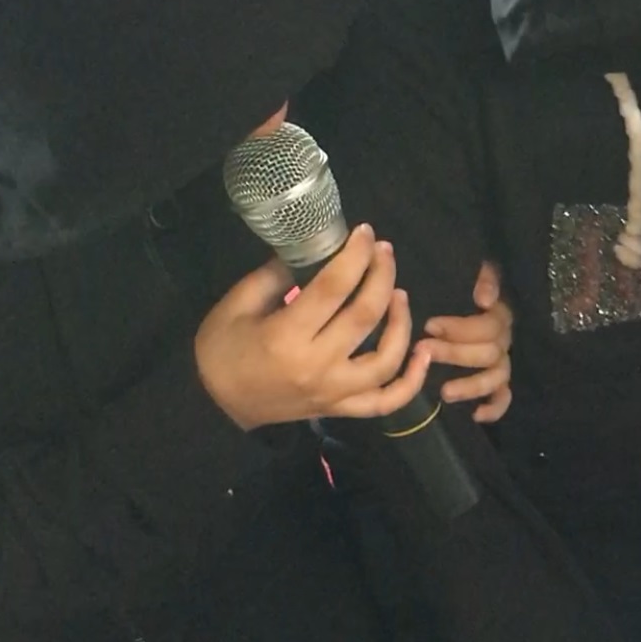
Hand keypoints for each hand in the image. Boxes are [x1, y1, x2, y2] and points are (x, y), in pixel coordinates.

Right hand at [195, 225, 431, 430]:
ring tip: (399, 294)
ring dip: (401, 323)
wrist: (217, 408)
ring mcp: (334, 392)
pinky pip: (386, 402)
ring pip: (386, 359)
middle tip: (384, 251)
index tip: (365, 233)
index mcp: (286, 337)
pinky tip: (423, 355)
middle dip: (382, 276)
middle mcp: (317, 366)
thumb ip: (274, 276)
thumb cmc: (222, 352)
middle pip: (366, 315)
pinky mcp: (341, 408)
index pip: (334, 288)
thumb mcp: (236, 306)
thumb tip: (312, 249)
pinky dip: (412, 382)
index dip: (355, 255)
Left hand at [425, 261, 513, 421]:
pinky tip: (476, 415)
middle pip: (490, 352)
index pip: (488, 325)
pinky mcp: (497, 382)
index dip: (461, 328)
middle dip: (455, 353)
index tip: (429, 326)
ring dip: (472, 385)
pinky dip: (494, 408)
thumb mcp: (467, 270)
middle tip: (423, 350)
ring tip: (445, 392)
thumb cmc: (456, 283)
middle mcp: (503, 338)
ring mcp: (501, 361)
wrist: (454, 296)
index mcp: (498, 312)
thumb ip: (484, 277)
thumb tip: (485, 299)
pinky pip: (503, 397)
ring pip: (497, 376)